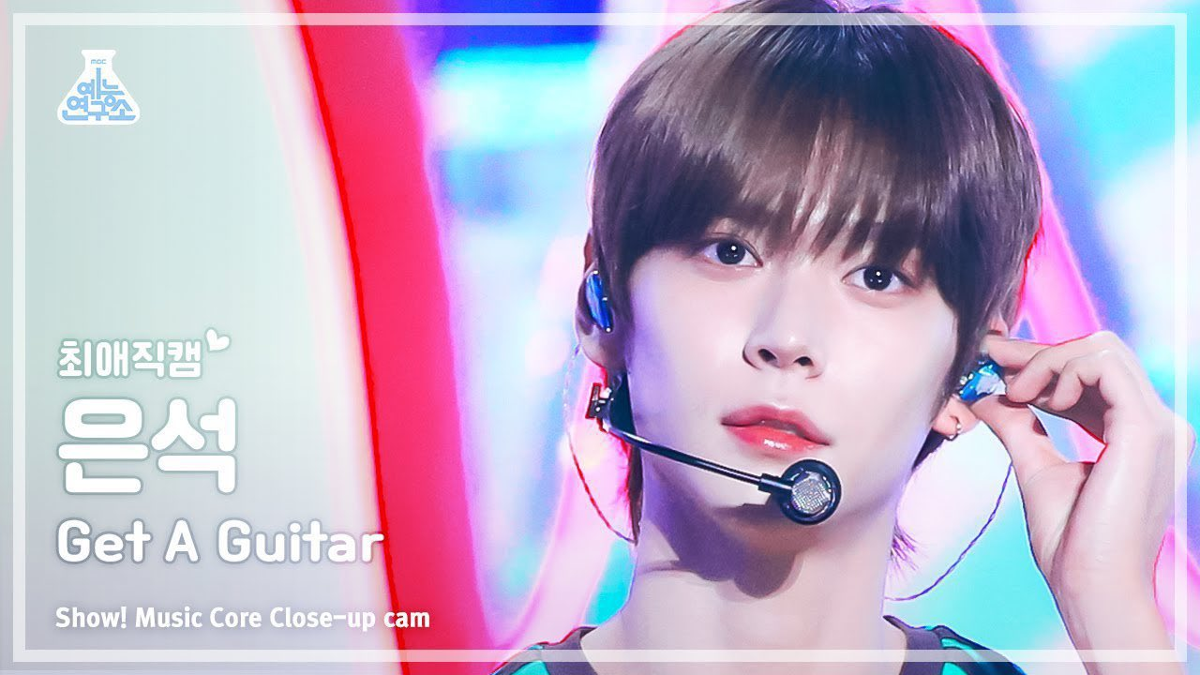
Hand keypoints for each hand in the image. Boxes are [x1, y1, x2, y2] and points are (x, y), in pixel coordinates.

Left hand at [969, 331, 1194, 598]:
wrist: (1091, 585)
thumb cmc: (1071, 543)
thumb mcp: (1036, 467)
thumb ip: (1017, 426)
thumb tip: (985, 395)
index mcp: (1135, 433)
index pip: (1092, 373)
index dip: (1041, 360)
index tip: (993, 358)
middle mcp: (1154, 423)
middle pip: (1099, 351)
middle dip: (1039, 351)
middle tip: (992, 360)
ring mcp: (1157, 424)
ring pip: (1103, 349)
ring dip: (1047, 360)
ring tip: (1016, 394)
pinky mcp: (1145, 429)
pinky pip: (1104, 365)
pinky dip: (1063, 371)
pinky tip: (1038, 399)